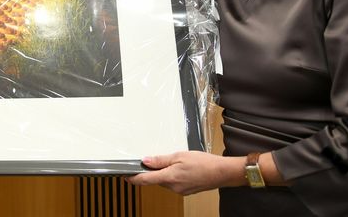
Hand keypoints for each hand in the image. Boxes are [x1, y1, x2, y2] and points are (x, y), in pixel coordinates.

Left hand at [126, 151, 241, 194]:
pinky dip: (171, 175)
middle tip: (152, 159)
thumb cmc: (204, 163)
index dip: (133, 178)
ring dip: (163, 172)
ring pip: (164, 181)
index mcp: (169, 178)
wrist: (222, 172)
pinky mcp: (185, 190)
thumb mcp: (179, 156)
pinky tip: (180, 168)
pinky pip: (173, 183)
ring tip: (173, 161)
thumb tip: (146, 161)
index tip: (125, 176)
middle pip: (155, 180)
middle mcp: (173, 187)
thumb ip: (161, 160)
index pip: (145, 180)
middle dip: (152, 171)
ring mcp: (180, 191)